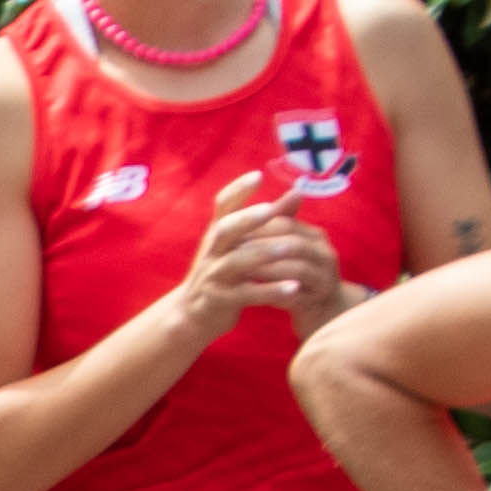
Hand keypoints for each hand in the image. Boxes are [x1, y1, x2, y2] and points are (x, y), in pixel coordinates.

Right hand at [174, 171, 346, 338]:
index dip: (238, 190)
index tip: (258, 176)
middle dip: (247, 219)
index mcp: (217, 233)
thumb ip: (268, 220)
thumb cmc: (223, 273)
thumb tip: (297, 192)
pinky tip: (294, 288)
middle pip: (225, 229)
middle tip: (270, 209)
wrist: (193, 315)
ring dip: (263, 254)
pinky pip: (247, 294)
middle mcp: (212, 251)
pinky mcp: (221, 300)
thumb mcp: (239, 245)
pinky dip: (271, 291)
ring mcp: (214, 276)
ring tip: (289, 248)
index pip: (222, 205)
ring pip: (237, 261)